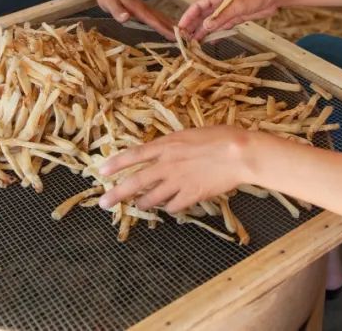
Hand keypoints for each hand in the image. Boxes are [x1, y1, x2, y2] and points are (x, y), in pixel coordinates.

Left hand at [94, 0, 175, 38]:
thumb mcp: (109, 3)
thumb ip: (117, 10)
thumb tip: (126, 18)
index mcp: (138, 8)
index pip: (154, 20)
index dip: (165, 29)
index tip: (176, 36)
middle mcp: (143, 8)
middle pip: (161, 19)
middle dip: (172, 28)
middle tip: (185, 38)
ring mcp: (143, 7)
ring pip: (159, 17)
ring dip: (170, 25)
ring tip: (181, 34)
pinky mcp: (141, 8)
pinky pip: (155, 16)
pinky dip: (163, 22)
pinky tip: (166, 26)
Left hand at [98, 126, 252, 212]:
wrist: (239, 153)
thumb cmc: (220, 137)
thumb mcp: (190, 134)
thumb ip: (174, 145)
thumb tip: (164, 153)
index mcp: (166, 145)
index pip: (134, 155)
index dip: (116, 164)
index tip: (102, 171)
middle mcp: (167, 164)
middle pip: (135, 182)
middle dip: (117, 194)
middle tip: (104, 203)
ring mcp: (178, 182)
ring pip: (152, 198)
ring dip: (143, 203)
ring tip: (140, 205)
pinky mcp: (191, 195)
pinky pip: (173, 207)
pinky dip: (170, 208)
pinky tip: (171, 207)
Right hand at [178, 0, 278, 38]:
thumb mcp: (237, 6)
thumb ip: (221, 17)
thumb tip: (205, 26)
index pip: (197, 6)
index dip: (188, 17)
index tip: (180, 28)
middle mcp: (220, 3)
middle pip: (202, 15)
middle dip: (192, 26)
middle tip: (184, 39)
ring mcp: (228, 10)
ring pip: (211, 22)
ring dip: (203, 31)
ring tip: (194, 43)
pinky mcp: (236, 17)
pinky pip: (222, 26)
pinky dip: (216, 33)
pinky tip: (211, 41)